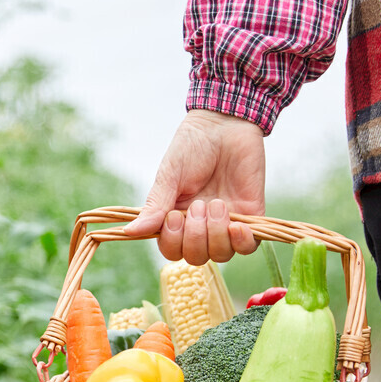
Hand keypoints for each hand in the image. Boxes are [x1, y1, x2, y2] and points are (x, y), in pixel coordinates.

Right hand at [124, 109, 264, 263]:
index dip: (173, 242)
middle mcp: (200, 225)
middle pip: (196, 257)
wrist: (226, 124)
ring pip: (221, 254)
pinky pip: (248, 247)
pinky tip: (238, 225)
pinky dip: (242, 241)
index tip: (174, 216)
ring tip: (217, 203)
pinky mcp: (250, 217)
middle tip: (198, 204)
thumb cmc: (192, 146)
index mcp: (176, 218)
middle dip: (195, 236)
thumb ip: (154, 207)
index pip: (172, 250)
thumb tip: (130, 231)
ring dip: (217, 233)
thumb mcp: (169, 176)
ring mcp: (226, 223)